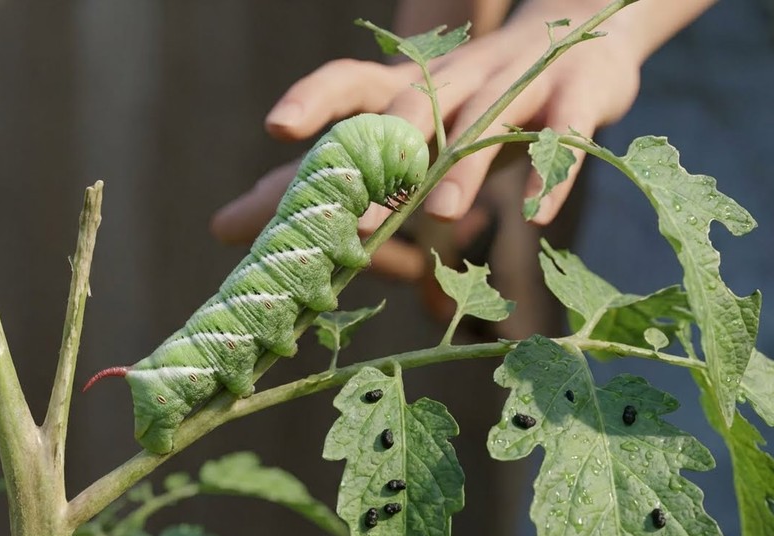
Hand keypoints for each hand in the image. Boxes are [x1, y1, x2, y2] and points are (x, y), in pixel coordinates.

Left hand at [211, 0, 642, 277]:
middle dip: (389, 149)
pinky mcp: (577, 98)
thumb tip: (224, 227)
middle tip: (359, 211)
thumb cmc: (470, 103)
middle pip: (417, 104)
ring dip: (463, 167)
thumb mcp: (399, 137)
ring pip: (487, 121)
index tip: (276, 126)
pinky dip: (552, 173)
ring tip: (441, 215)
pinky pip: (564, 137)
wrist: (584, 36)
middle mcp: (458, 80)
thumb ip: (319, 180)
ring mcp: (519, 84)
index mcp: (410, 88)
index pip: (353, 82)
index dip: (315, 98)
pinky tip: (534, 215)